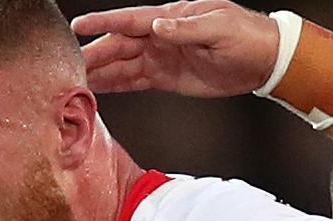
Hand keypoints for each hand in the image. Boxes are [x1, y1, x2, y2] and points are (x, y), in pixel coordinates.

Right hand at [71, 0, 278, 96]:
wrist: (261, 61)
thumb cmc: (244, 36)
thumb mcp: (219, 27)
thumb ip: (186, 29)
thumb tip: (157, 27)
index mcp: (170, 19)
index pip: (129, 21)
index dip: (103, 24)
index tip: (78, 26)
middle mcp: (159, 38)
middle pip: (119, 46)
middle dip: (95, 55)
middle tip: (72, 66)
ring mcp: (160, 58)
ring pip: (123, 65)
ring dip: (101, 73)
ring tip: (79, 81)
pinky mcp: (164, 78)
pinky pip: (135, 81)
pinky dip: (117, 85)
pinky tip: (101, 89)